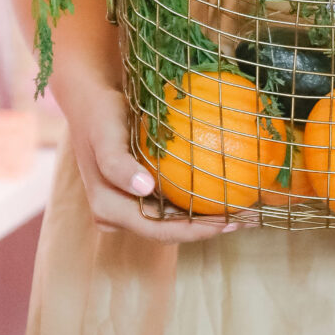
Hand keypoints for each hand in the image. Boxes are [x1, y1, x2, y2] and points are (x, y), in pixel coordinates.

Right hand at [56, 68, 236, 243]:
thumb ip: (117, 164)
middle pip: (169, 232)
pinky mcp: (138, 196)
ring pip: (171, 223)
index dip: (195, 231)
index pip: (159, 231)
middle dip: (207, 229)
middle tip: (245, 218)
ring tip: (241, 211)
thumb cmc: (98, 117)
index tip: (227, 221)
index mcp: (108, 210)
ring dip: (205, 219)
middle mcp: (118, 216)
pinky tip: (223, 194)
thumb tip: (144, 188)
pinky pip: (170, 205)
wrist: (88, 103)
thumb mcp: (104, 137)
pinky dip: (195, 203)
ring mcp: (128, 207)